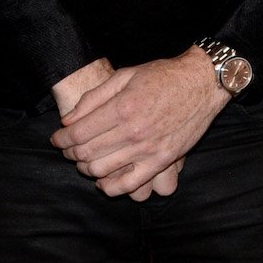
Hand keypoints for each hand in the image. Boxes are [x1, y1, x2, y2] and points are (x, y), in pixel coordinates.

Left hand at [51, 48, 227, 196]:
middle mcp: (133, 131)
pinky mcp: (163, 159)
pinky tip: (104, 181)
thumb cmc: (164, 75)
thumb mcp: (127, 75)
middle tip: (70, 149)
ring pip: (101, 170)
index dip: (61, 139)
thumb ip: (95, 97)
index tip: (58, 138)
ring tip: (86, 161)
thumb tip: (68, 119)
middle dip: (70, 153)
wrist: (204, 82)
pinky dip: (110, 187)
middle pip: (86, 153)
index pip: (78, 133)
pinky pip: (129, 183)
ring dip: (86, 168)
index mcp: (122, 108)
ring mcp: (148, 148)